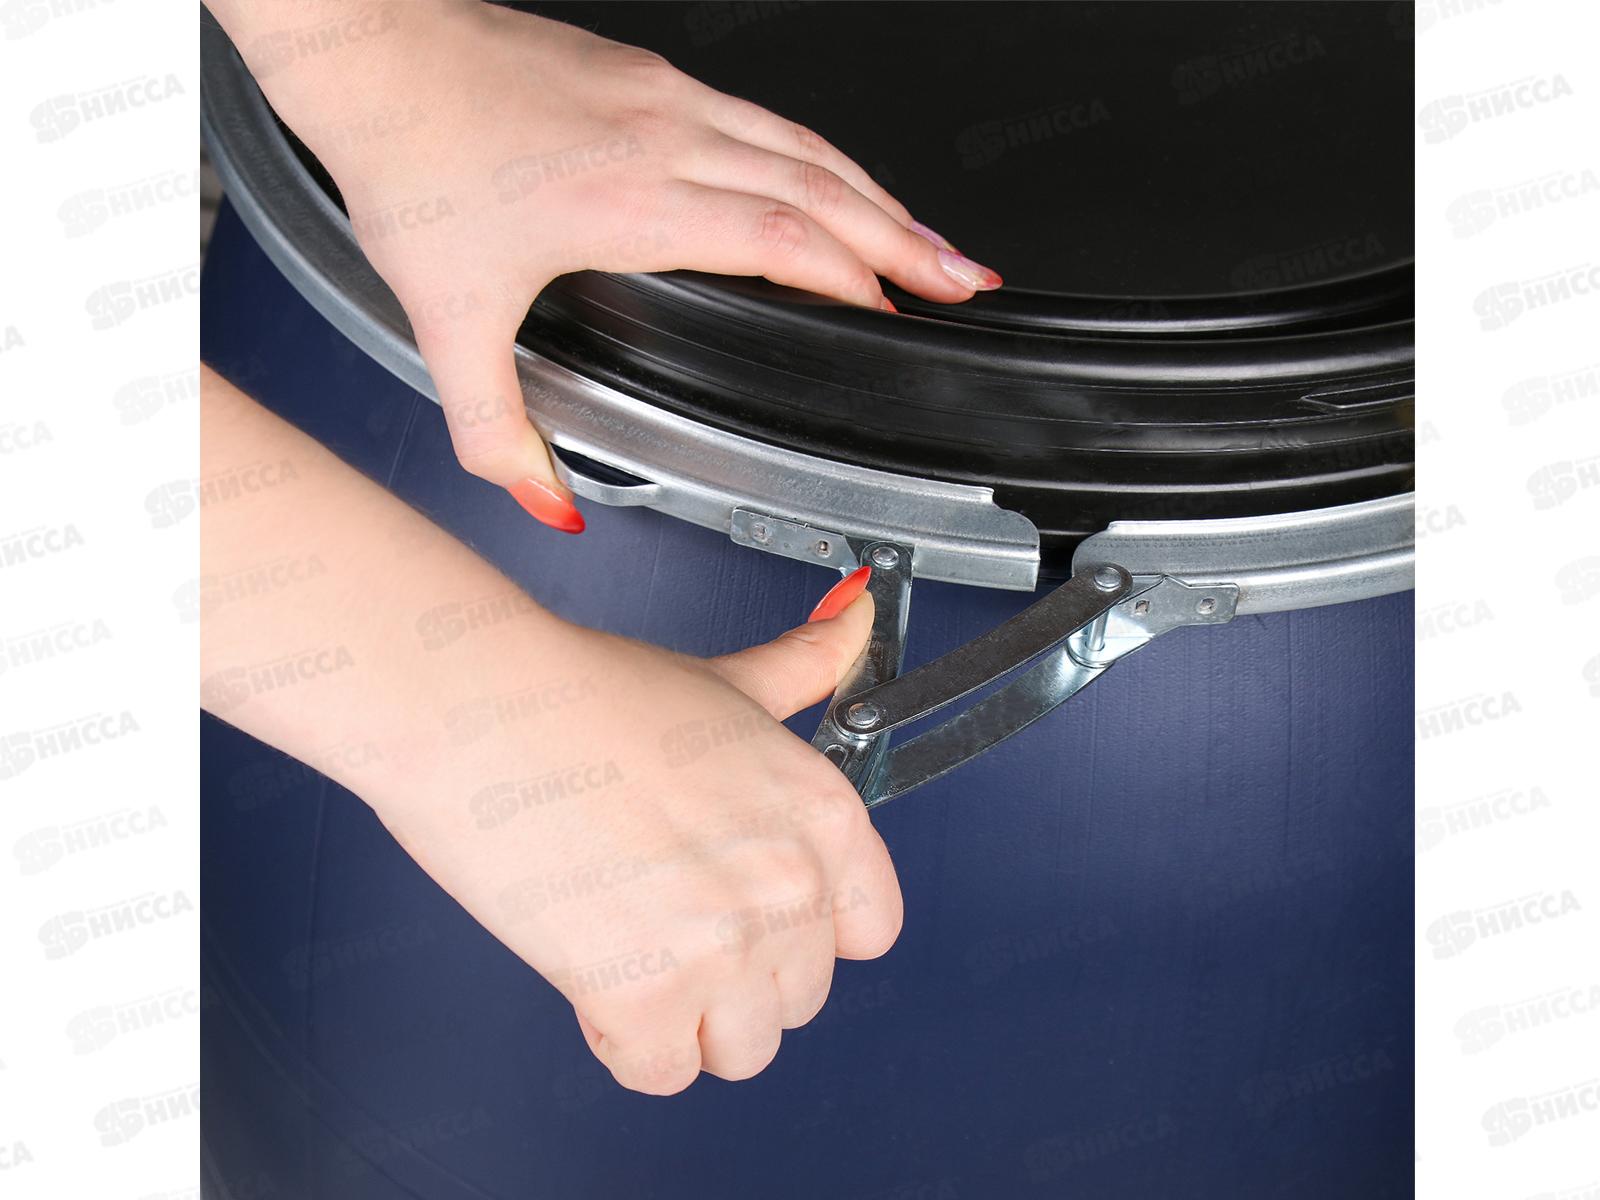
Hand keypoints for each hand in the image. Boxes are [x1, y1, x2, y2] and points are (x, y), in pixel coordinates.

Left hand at [216, 0, 1001, 530]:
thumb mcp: (446, 320)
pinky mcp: (650, 77)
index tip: (896, 315)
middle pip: (820, 188)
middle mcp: (666, 138)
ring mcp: (665, 98)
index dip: (851, 278)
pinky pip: (767, 118)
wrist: (369, 48)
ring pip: (804, 146)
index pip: (781, 238)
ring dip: (878, 194)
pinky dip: (821, 156)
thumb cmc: (410, 157)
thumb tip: (547, 502)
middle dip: (905, 240)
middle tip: (965, 280)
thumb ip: (496, 431)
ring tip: (930, 237)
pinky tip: (835, 177)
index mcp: (631, 199)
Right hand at [370, 567, 899, 1093]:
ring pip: (739, 1050)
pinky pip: (659, 1072)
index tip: (752, 907)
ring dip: (684, 1016)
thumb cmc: (583, 696)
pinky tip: (588, 965)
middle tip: (661, 907)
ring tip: (626, 934)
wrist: (480, 712)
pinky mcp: (646, 998)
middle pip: (797, 999)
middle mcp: (790, 884)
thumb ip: (799, 669)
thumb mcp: (720, 682)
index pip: (870, 931)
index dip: (806, 929)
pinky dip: (621, 1038)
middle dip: (731, 972)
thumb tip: (852, 620)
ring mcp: (725, 947)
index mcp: (823, 814)